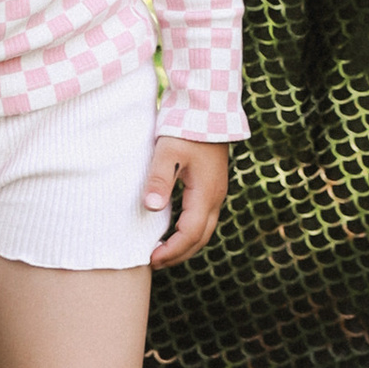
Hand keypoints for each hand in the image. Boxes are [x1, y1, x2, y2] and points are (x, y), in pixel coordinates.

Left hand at [144, 137, 229, 267]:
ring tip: (163, 251)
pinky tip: (174, 228)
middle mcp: (215, 196)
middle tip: (155, 262)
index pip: (190, 234)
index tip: (151, 259)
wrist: (208, 105)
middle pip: (201, 237)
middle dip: (179, 254)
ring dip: (185, 244)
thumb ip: (159, 180)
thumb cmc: (186, 127)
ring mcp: (217, 190)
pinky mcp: (213, 184)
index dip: (171, 251)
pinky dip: (190, 230)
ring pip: (205, 228)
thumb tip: (151, 208)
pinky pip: (204, 217)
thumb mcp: (167, 152)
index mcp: (205, 193)